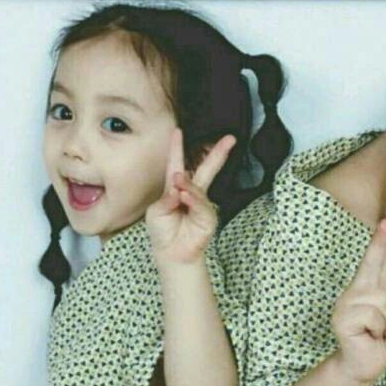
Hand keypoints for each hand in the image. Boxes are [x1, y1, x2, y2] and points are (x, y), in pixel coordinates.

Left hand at [146, 127, 235, 266]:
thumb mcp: (156, 212)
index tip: (178, 131)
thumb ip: (167, 198)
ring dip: (188, 183)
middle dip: (217, 153)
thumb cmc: (162, 232)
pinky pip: (201, 203)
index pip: (177, 164)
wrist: (172, 255)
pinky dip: (192, 198)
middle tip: (229, 139)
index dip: (177, 148)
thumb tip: (179, 186)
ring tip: (178, 181)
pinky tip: (184, 196)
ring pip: (199, 186)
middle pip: (206, 168)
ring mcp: (202, 204)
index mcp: (175, 188)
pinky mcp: (208, 216)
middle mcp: (191, 193)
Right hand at [331, 207, 385, 383]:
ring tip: (379, 336)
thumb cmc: (382, 343)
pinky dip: (382, 333)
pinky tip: (369, 338)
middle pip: (375, 259)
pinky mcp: (343, 316)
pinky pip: (378, 319)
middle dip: (384, 236)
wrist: (361, 369)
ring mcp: (350, 302)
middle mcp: (362, 290)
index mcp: (376, 288)